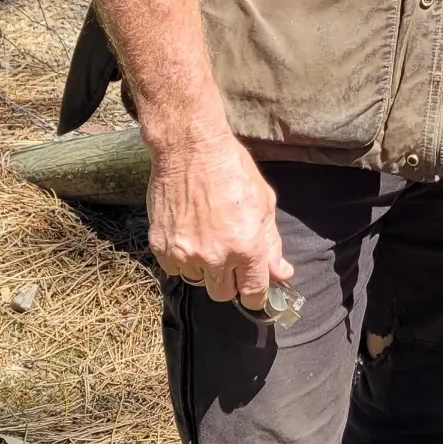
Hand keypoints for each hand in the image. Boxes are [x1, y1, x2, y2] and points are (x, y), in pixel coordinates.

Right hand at [147, 128, 293, 310]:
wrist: (190, 148)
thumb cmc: (232, 170)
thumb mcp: (264, 204)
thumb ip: (271, 244)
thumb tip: (281, 274)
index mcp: (245, 247)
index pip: (253, 293)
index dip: (256, 295)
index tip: (255, 290)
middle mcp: (214, 256)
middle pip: (223, 294)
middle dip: (230, 281)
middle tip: (230, 257)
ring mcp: (185, 253)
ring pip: (198, 281)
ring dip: (205, 268)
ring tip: (208, 238)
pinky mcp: (161, 247)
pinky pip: (174, 269)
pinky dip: (183, 258)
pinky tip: (189, 234)